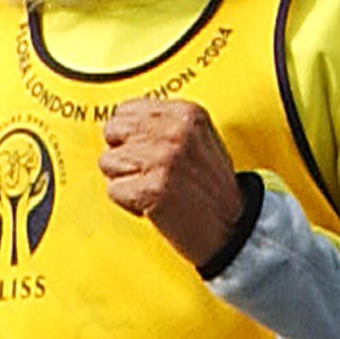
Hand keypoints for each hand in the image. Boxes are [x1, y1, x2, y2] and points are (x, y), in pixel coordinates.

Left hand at [97, 95, 245, 269]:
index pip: (126, 110)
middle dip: (123, 155)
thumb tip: (121, 121)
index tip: (148, 152)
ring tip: (154, 189)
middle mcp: (175, 132)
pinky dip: (128, 203)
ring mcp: (163, 159)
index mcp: (186, 114)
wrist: (231, 228)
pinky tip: (152, 205)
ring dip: (126, 181)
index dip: (130, 135)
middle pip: (112, 132)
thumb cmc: (212, 189)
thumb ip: (163, 125)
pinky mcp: (152, 189)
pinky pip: (113, 191)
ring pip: (108, 162)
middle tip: (149, 173)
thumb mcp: (198, 140)